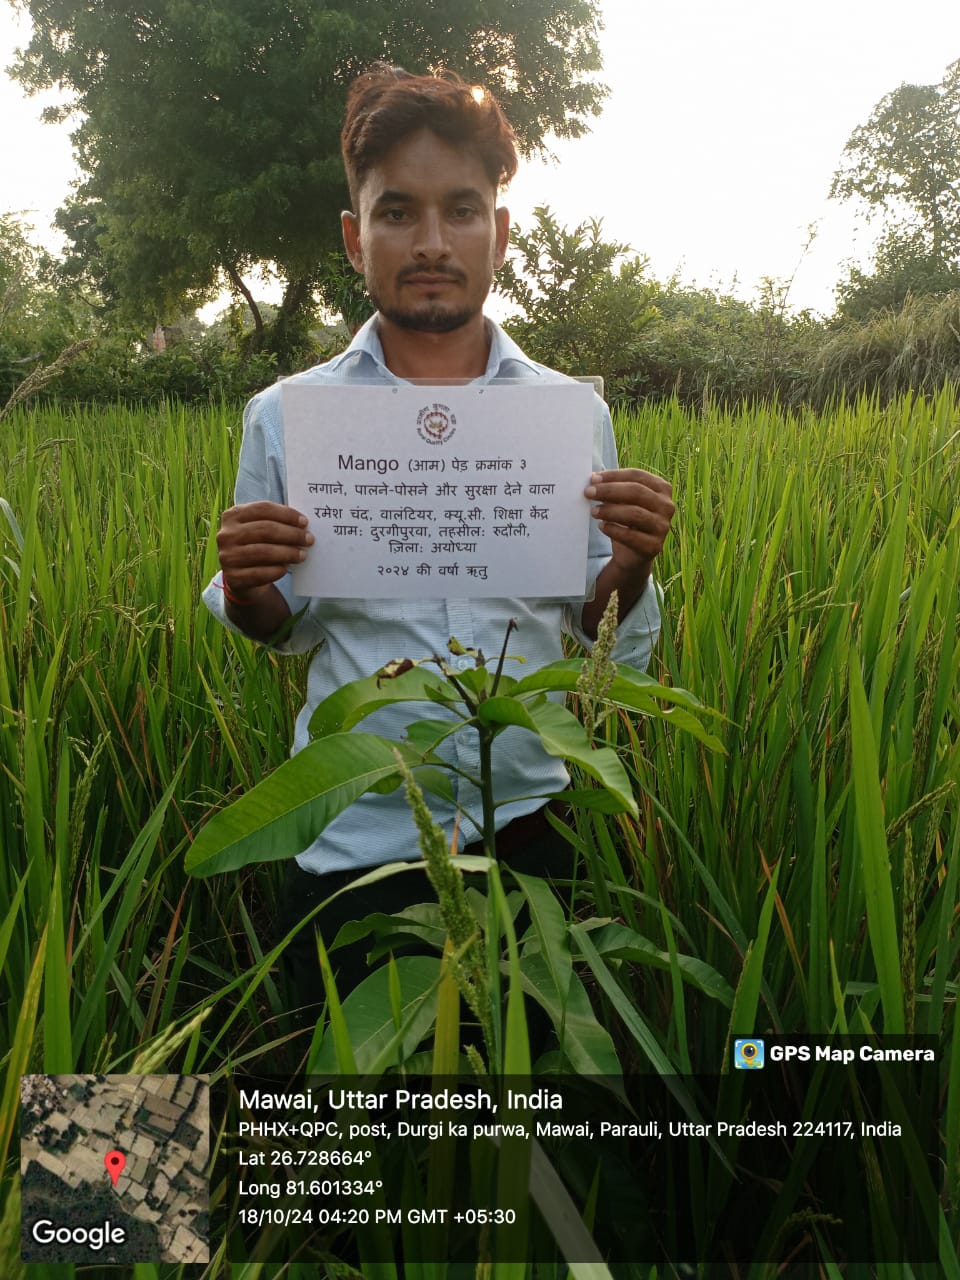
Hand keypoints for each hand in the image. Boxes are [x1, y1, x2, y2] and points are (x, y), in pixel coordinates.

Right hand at [216, 501, 313, 598]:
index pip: (262, 509)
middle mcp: (226, 535)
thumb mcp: (260, 529)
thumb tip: (302, 523)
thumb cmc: (257, 546)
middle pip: (265, 530)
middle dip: (291, 534)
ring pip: (263, 552)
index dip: (286, 514)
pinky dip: (276, 570)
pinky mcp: (233, 577)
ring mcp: (227, 556)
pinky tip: (286, 568)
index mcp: (232, 516)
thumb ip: (275, 522)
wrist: (242, 577)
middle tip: (309, 539)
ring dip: (288, 553)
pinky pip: (260, 573)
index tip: (304, 522)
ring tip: (303, 555)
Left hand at [583, 468, 674, 584]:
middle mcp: (666, 506)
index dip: (614, 476)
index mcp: (662, 489)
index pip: (637, 476)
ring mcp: (662, 527)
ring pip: (635, 514)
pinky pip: (631, 536)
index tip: (593, 479)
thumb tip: (594, 479)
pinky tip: (602, 526)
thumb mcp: (623, 501)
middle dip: (609, 491)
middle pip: (637, 492)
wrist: (632, 554)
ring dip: (610, 511)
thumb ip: (613, 488)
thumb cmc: (627, 520)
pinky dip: (614, 530)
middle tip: (589, 492)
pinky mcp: (654, 546)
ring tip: (593, 511)